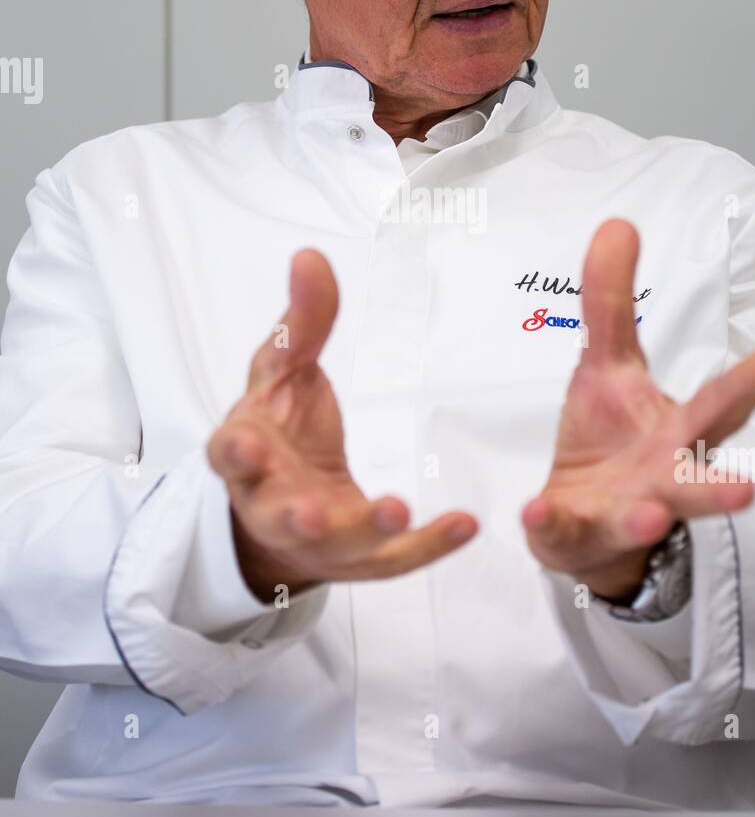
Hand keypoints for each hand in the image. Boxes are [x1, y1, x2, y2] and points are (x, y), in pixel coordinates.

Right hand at [208, 249, 477, 601]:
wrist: (286, 500)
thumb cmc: (279, 427)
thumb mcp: (283, 369)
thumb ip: (301, 321)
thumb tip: (310, 257)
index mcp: (245, 453)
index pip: (227, 456)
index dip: (234, 454)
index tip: (246, 445)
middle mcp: (271, 503)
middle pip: (278, 516)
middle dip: (296, 515)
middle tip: (315, 512)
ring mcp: (316, 538)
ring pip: (335, 545)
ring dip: (363, 531)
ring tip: (397, 509)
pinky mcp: (357, 559)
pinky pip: (393, 559)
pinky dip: (428, 546)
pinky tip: (464, 525)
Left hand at [521, 219, 754, 601]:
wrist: (584, 526)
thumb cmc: (610, 439)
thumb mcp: (606, 364)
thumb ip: (609, 300)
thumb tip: (618, 223)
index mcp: (676, 432)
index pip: (719, 406)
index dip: (750, 382)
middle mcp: (662, 475)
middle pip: (697, 475)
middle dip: (721, 485)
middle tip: (750, 490)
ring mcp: (621, 509)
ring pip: (644, 517)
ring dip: (649, 515)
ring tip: (654, 512)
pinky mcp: (576, 532)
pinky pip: (561, 528)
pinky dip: (549, 520)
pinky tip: (535, 508)